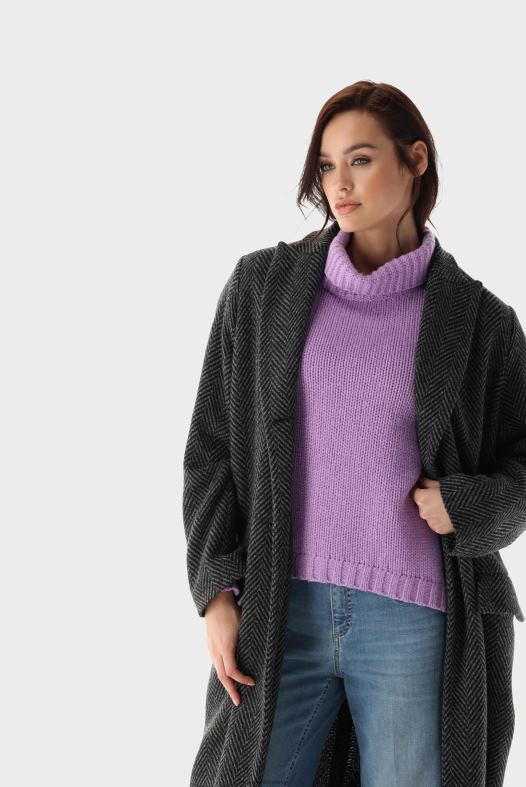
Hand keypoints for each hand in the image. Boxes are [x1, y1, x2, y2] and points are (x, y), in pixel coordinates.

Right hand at [204, 591, 255, 706]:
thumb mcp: (244, 625)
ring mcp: (211, 647)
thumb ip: (249, 639)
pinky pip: (214, 662)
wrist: (215, 600)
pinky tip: (227, 675)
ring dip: (225, 682)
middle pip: (222, 676)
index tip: (252, 682)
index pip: (232, 671)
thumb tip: (264, 649)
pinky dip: (221, 671)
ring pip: (217, 670)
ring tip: (233, 691)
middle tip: (238, 702)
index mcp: (226, 646)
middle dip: (231, 690)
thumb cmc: (232, 611)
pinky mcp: (209, 644)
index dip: (241, 680)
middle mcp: (216, 649)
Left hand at [410, 475, 455, 534]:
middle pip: (421, 504)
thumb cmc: (456, 491)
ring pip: (428, 514)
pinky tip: (447, 515)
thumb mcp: (440, 483)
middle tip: (437, 496)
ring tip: (444, 506)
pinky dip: (439, 519)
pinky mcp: (438, 530)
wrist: (472, 508)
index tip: (422, 486)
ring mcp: (430, 522)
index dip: (418, 488)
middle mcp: (423, 512)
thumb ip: (427, 482)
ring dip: (432, 511)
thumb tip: (420, 480)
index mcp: (421, 498)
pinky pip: (435, 523)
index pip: (413, 492)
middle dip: (426, 500)